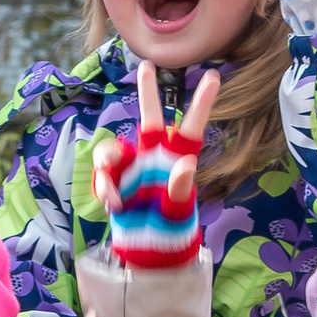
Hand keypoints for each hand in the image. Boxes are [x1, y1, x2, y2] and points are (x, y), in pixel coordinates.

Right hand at [91, 63, 217, 268]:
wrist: (147, 250)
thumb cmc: (170, 230)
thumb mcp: (177, 211)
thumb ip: (180, 188)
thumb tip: (186, 164)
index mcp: (178, 160)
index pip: (191, 127)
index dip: (202, 103)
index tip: (214, 76)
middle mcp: (155, 157)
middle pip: (149, 118)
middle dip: (147, 92)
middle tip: (146, 66)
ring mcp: (132, 167)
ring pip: (113, 148)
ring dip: (107, 166)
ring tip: (114, 199)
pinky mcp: (114, 179)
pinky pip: (102, 173)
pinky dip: (103, 187)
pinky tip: (112, 205)